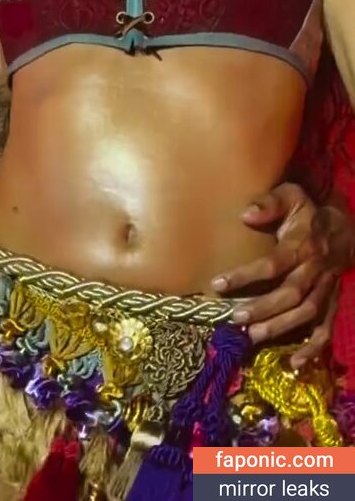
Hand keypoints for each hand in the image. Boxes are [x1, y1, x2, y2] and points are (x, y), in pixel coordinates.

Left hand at [210, 182, 354, 366]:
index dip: (245, 275)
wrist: (343, 226)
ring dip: (282, 327)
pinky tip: (295, 363)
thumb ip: (269, 203)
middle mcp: (315, 269)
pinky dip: (313, 348)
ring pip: (307, 312)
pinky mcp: (331, 301)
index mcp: (302, 244)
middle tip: (234, 317)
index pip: (272, 263)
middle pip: (290, 293)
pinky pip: (326, 327)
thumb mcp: (290, 196)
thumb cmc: (306, 211)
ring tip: (253, 336)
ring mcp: (326, 287)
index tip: (217, 284)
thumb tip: (245, 214)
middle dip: (262, 307)